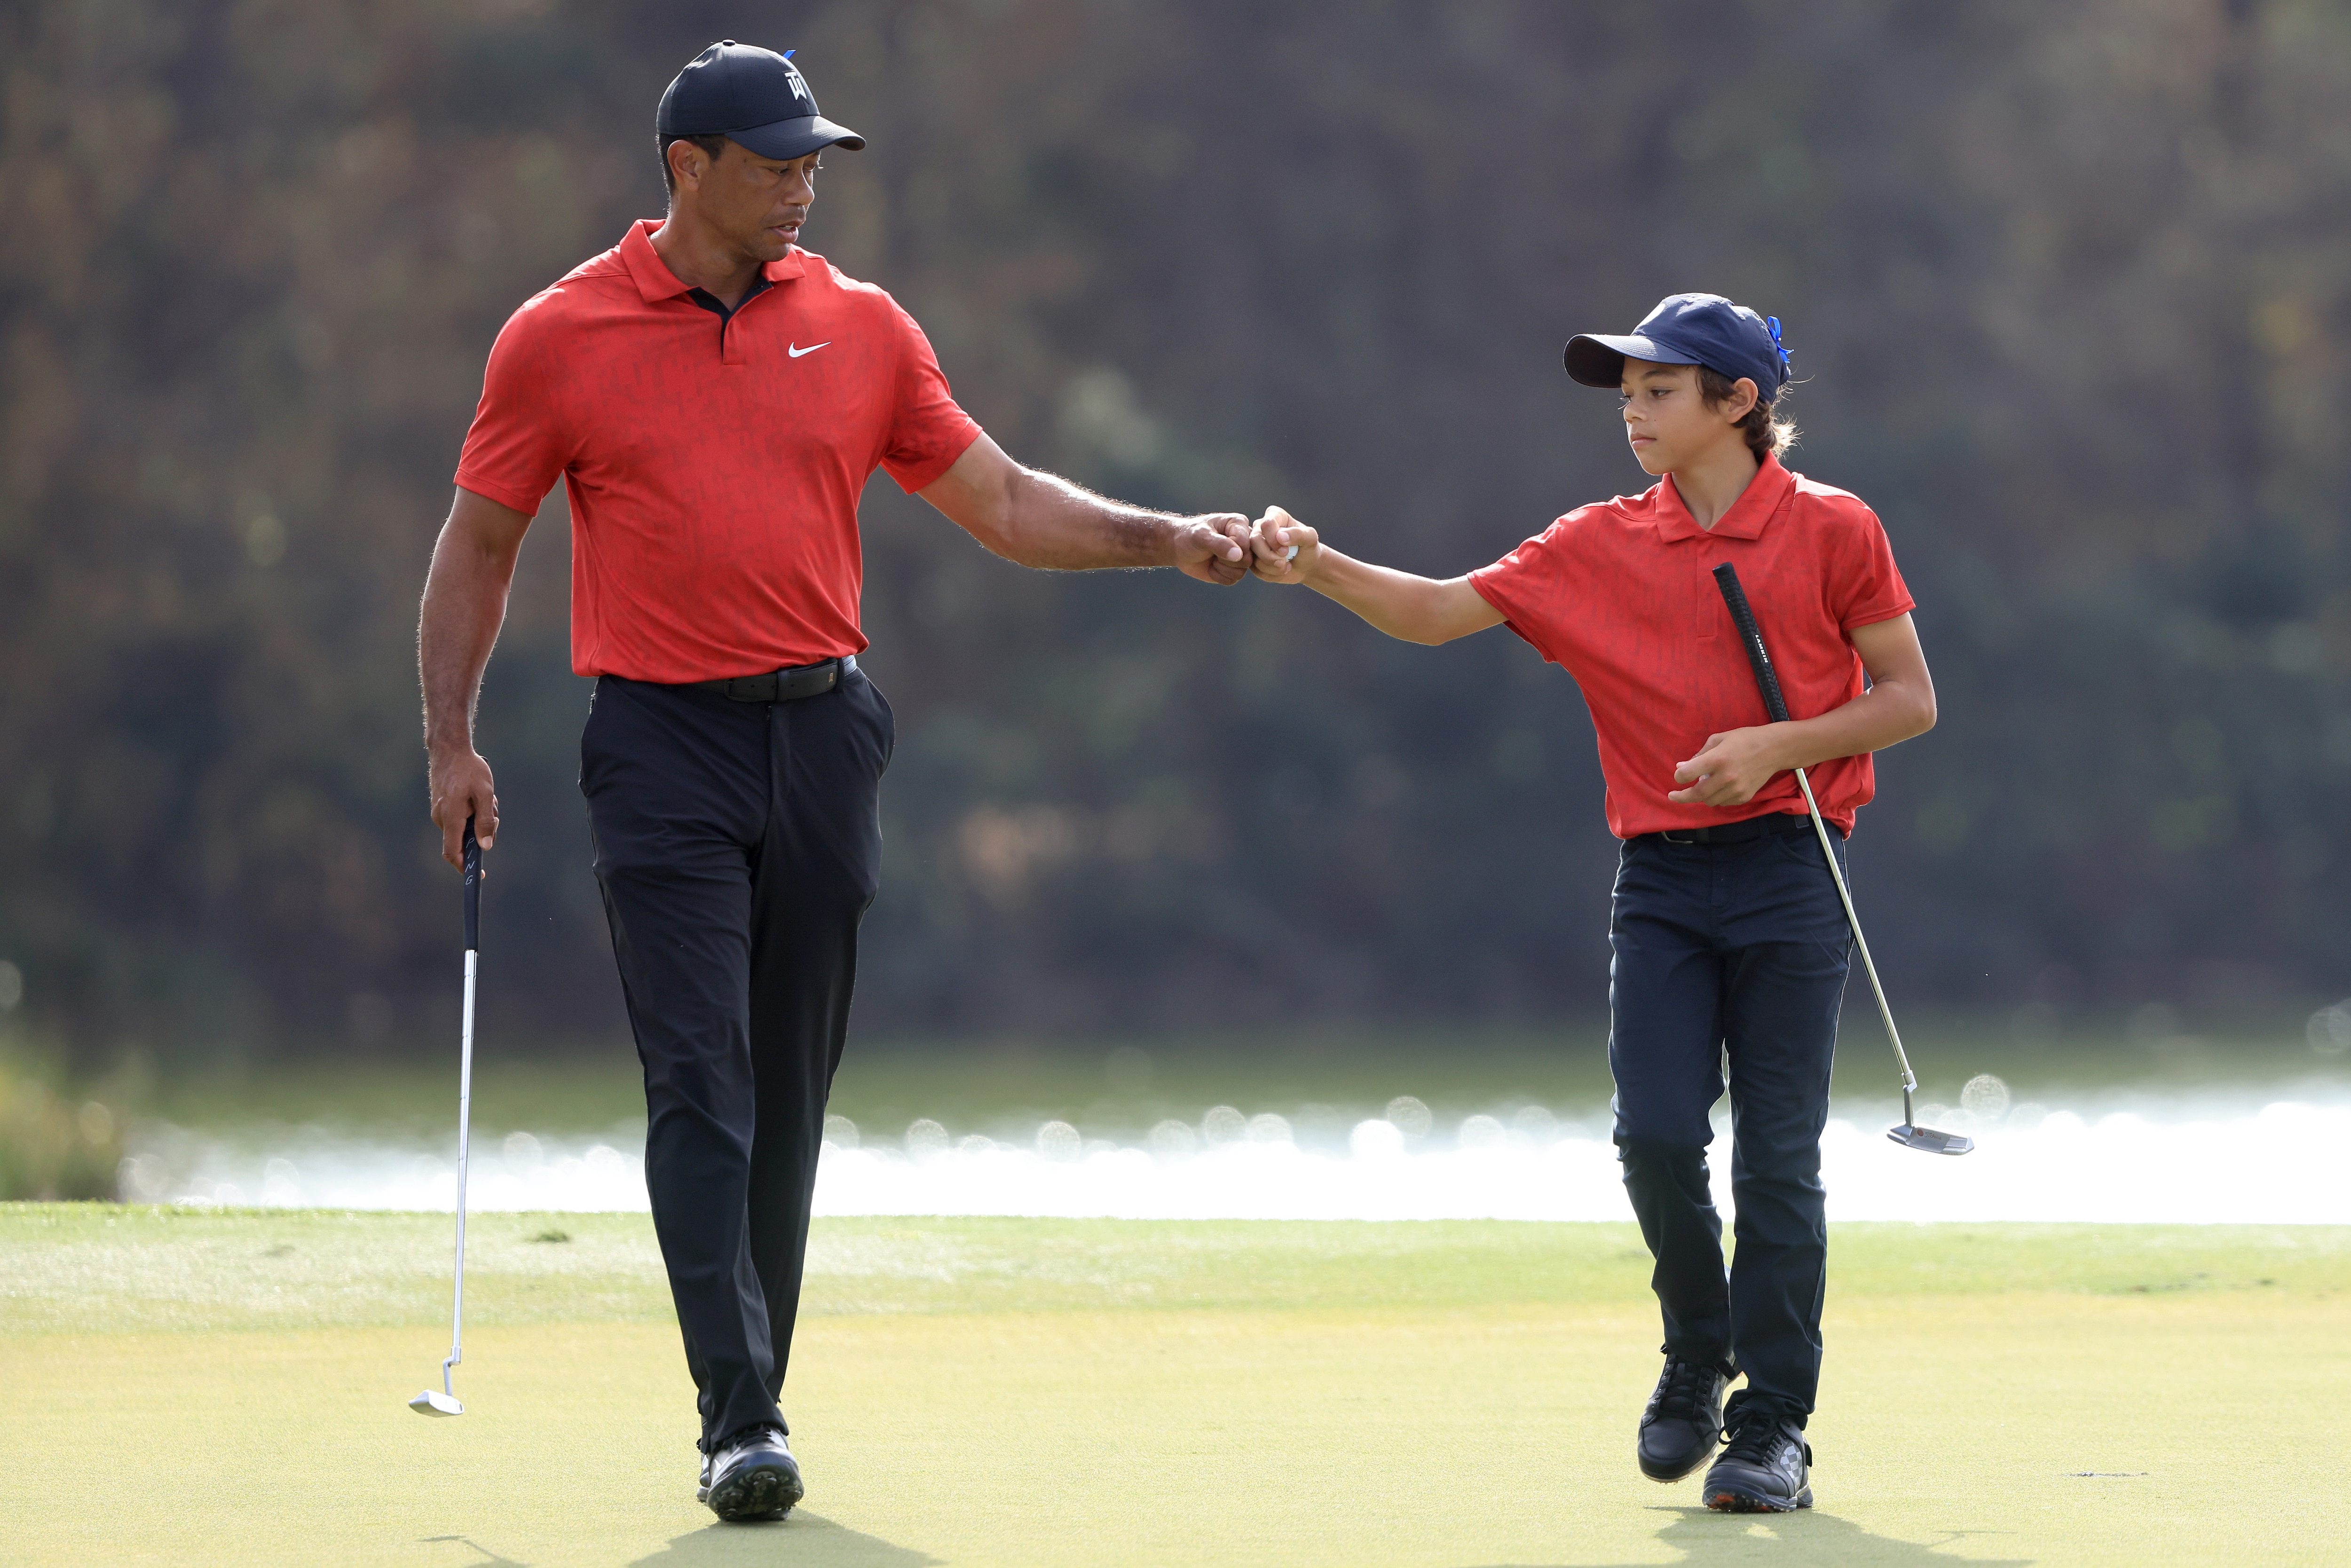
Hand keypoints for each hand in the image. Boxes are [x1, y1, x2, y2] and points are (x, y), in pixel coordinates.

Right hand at [429, 745, 499, 868]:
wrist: (449, 749)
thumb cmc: (470, 770)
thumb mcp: (486, 794)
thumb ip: (485, 821)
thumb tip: (485, 846)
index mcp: (451, 817)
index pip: (453, 851)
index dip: (464, 866)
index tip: (478, 874)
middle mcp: (441, 818)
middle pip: (464, 840)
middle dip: (482, 833)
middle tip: (493, 814)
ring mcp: (439, 812)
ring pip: (464, 828)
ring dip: (480, 819)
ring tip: (487, 798)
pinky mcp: (441, 806)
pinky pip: (460, 818)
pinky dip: (473, 812)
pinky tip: (478, 796)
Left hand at [1172, 513, 1251, 584]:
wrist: (1178, 548)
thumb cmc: (1189, 536)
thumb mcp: (1201, 536)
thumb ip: (1220, 544)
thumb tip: (1239, 555)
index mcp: (1239, 524)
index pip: (1246, 543)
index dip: (1231, 549)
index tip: (1213, 543)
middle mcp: (1243, 540)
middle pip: (1247, 560)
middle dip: (1226, 561)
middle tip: (1212, 553)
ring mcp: (1239, 556)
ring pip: (1241, 572)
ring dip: (1221, 569)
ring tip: (1212, 559)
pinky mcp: (1232, 570)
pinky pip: (1233, 580)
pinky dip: (1218, 577)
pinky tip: (1211, 567)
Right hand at [1249, 507, 1318, 583]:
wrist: (1306, 566)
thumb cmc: (1308, 548)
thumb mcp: (1310, 538)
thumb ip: (1298, 534)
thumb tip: (1280, 536)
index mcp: (1274, 515)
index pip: (1267, 524)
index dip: (1274, 540)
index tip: (1286, 550)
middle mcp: (1260, 527)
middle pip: (1255, 541)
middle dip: (1270, 556)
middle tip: (1285, 561)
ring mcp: (1254, 544)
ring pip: (1253, 558)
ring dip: (1273, 567)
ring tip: (1286, 566)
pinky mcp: (1253, 559)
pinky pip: (1255, 570)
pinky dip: (1270, 575)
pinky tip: (1280, 570)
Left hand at [1668, 725, 1790, 806]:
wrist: (1773, 749)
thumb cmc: (1743, 740)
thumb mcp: (1718, 739)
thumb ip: (1698, 755)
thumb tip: (1680, 768)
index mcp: (1717, 759)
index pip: (1688, 774)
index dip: (1679, 777)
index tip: (1679, 776)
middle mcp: (1726, 777)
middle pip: (1697, 795)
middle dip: (1682, 797)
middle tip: (1674, 796)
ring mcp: (1736, 789)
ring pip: (1709, 801)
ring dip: (1702, 795)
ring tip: (1707, 783)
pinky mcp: (1744, 796)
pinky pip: (1723, 803)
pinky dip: (1717, 797)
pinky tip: (1721, 787)